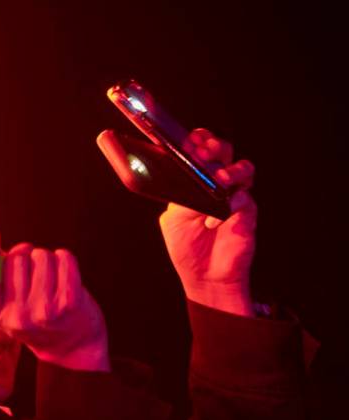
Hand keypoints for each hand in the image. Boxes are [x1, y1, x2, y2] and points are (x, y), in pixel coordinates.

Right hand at [0, 228, 109, 371]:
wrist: (69, 344)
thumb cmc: (32, 312)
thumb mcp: (5, 303)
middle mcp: (17, 317)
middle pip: (15, 260)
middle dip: (23, 254)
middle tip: (29, 266)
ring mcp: (44, 311)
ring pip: (41, 256)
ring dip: (45, 257)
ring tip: (48, 274)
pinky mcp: (69, 303)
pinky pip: (64, 260)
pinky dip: (64, 258)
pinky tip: (63, 269)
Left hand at [159, 128, 256, 316]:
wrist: (204, 277)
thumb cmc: (187, 248)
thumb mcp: (173, 219)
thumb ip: (180, 196)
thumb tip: (186, 177)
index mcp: (195, 182)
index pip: (200, 152)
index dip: (198, 142)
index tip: (192, 140)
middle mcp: (217, 185)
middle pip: (223, 153)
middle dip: (216, 146)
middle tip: (206, 150)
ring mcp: (234, 197)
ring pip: (243, 169)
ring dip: (231, 170)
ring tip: (219, 179)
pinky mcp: (247, 213)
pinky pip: (245, 199)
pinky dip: (233, 204)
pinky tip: (216, 219)